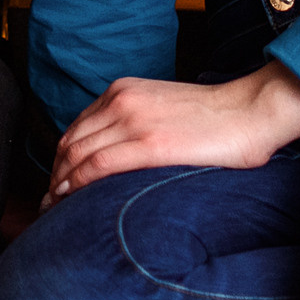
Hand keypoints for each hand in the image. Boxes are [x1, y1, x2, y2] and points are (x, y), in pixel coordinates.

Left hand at [45, 63, 299, 205]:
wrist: (249, 111)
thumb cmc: (213, 117)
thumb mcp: (160, 107)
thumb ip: (134, 121)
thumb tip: (114, 152)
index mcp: (122, 91)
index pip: (76, 128)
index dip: (61, 158)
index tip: (56, 182)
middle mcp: (121, 101)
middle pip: (71, 142)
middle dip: (55, 174)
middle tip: (50, 202)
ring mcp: (133, 121)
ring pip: (79, 155)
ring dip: (61, 183)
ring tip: (56, 207)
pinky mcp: (150, 144)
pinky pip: (98, 165)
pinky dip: (77, 184)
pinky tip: (71, 200)